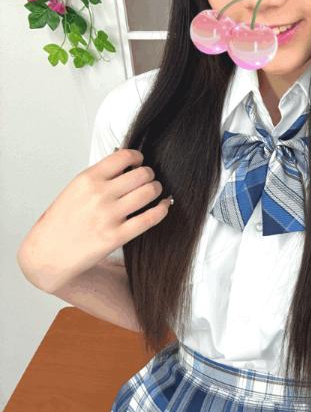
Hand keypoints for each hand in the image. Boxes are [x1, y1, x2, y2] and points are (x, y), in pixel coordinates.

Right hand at [17, 149, 172, 292]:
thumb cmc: (60, 222)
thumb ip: (100, 177)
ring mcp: (108, 215)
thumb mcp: (75, 190)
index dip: (138, 157)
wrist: (46, 254)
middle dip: (150, 175)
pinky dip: (162, 209)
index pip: (124, 156)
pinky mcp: (116, 236)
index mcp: (87, 179)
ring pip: (149, 192)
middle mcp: (99, 194)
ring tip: (154, 193)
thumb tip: (128, 164)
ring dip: (157, 190)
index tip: (139, 162)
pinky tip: (163, 206)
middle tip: (149, 180)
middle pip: (142, 173)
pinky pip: (150, 218)